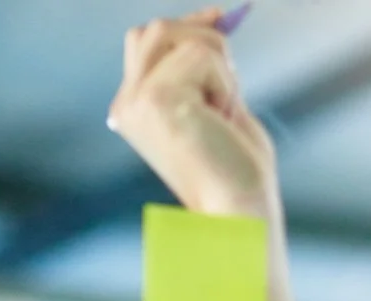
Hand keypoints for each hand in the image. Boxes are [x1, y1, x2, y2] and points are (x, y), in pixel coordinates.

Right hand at [108, 7, 280, 218]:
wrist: (241, 212)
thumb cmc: (239, 169)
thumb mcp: (219, 105)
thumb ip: (205, 65)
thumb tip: (213, 14)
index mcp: (135, 107)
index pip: (147, 39)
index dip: (188, 24)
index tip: (221, 18)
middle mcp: (128, 102)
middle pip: (159, 28)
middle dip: (207, 44)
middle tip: (230, 95)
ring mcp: (138, 100)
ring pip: (181, 36)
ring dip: (219, 66)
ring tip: (226, 112)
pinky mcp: (158, 99)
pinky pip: (203, 56)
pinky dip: (227, 85)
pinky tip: (225, 120)